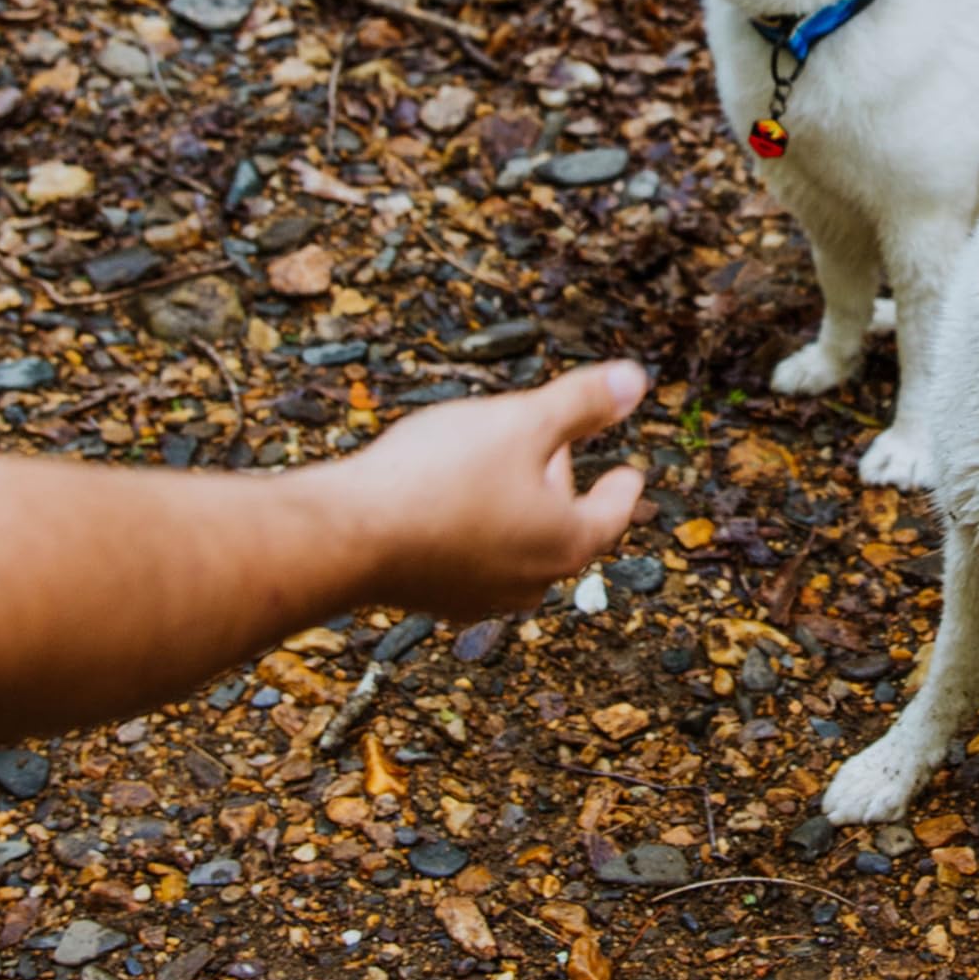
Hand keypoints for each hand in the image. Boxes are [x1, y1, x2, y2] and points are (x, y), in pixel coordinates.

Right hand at [330, 359, 650, 618]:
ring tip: (491, 463)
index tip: (629, 473)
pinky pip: (470, 556)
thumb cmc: (438, 478)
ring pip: (515, 543)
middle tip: (544, 441)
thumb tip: (635, 382)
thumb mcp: (522, 422)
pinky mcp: (431, 597)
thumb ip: (583, 402)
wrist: (343, 537)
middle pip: (563, 526)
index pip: (612, 512)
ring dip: (512, 504)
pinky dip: (472, 524)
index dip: (623, 485)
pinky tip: (443, 495)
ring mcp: (478, 597)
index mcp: (566, 543)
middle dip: (556, 482)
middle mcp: (529, 582)